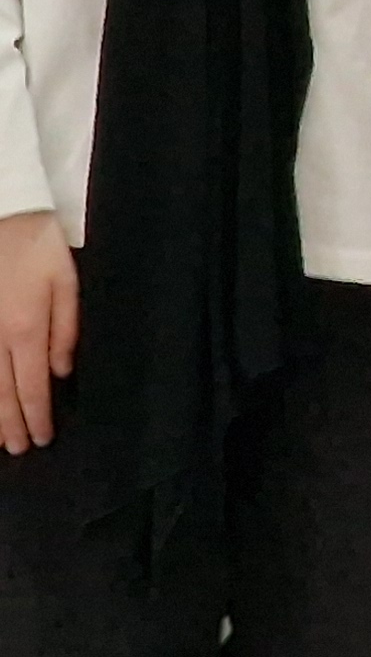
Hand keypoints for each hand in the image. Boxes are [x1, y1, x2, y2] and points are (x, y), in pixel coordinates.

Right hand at [0, 210, 73, 452]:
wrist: (2, 217)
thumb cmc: (39, 248)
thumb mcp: (68, 284)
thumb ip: (66, 331)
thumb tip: (61, 373)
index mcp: (26, 329)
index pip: (32, 386)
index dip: (38, 415)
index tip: (44, 437)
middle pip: (1, 393)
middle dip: (12, 426)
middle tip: (22, 450)